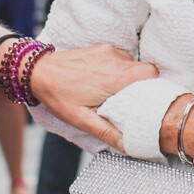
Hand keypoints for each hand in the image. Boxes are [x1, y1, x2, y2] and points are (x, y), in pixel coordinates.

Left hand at [30, 43, 157, 148]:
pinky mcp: (100, 47)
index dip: (155, 85)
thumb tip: (126, 146)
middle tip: (131, 100)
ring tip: (114, 91)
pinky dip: (117, 68)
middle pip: (143, 69)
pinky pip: (119, 57)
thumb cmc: (58, 96)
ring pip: (131, 63)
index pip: (151, 73)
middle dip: (141, 84)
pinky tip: (103, 79)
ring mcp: (108, 51)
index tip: (150, 98)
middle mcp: (115, 61)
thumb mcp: (81, 119)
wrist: (38, 71)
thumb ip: (106, 132)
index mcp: (114, 78)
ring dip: (128, 76)